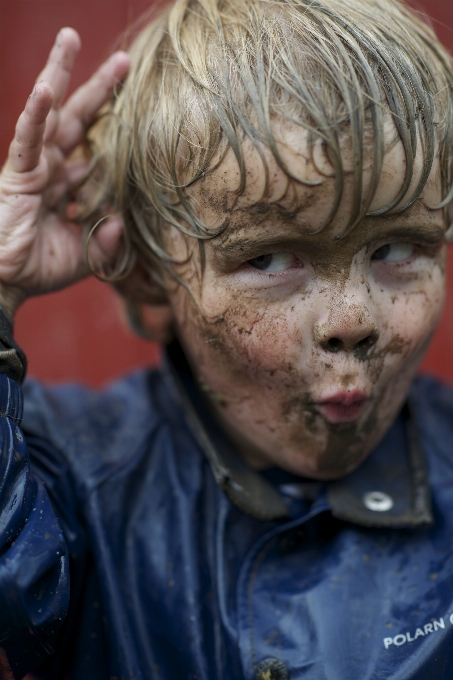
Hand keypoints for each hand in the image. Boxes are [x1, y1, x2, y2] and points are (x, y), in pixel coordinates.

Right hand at [0, 28, 129, 317]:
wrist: (7, 283)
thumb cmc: (40, 268)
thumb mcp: (85, 256)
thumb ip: (106, 240)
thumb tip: (121, 223)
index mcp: (68, 183)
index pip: (95, 147)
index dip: (114, 129)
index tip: (142, 106)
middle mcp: (51, 168)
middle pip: (77, 118)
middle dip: (98, 89)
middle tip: (122, 60)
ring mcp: (33, 167)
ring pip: (48, 113)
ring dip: (58, 75)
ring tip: (70, 38)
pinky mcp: (17, 174)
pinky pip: (26, 139)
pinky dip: (34, 115)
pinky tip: (43, 89)